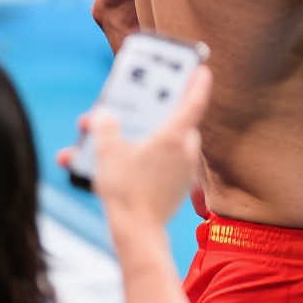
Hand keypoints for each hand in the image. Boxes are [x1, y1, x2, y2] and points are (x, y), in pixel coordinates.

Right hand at [59, 66, 212, 233]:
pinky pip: (157, 164)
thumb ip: (104, 126)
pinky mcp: (173, 186)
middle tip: (132, 104)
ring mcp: (181, 170)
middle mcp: (184, 151)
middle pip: (170, 122)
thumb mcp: (107, 151)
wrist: (136, 233)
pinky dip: (136, 160)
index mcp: (175, 136)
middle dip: (147, 113)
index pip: (193, 101)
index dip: (197, 83)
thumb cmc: (126, 190)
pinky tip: (108, 166)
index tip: (202, 69)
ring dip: (134, 139)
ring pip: (159, 144)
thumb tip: (103, 116)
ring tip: (101, 141)